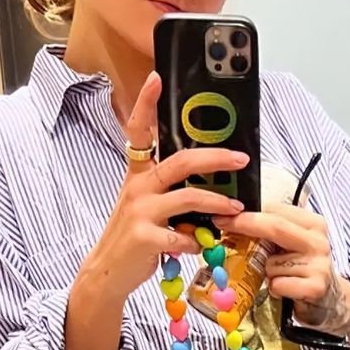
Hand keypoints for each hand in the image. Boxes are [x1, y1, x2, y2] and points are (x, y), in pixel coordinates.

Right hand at [65, 71, 245, 349]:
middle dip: (215, 158)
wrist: (108, 273)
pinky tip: (203, 247)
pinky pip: (181, 236)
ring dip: (218, 204)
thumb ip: (173, 192)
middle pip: (180, 161)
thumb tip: (214, 187)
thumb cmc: (136, 238)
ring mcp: (139, 211)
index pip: (139, 130)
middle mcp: (137, 186)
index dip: (146, 103)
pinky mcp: (143, 237)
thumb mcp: (149, 207)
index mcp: (138, 174)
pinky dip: (197, 242)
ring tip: (238, 209)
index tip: (157, 76)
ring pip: (187, 198)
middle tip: (242, 158)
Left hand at [231, 202, 334, 310]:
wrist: (330, 301)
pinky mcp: (315, 286)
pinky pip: (278, 284)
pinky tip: (287, 290)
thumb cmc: (303, 271)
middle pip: (275, 227)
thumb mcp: (291, 245)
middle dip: (244, 224)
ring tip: (283, 277)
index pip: (276, 211)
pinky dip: (275, 289)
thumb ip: (271, 231)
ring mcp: (318, 264)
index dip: (247, 212)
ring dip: (268, 273)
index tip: (223, 213)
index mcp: (313, 224)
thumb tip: (234, 219)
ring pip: (271, 262)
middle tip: (223, 224)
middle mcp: (318, 241)